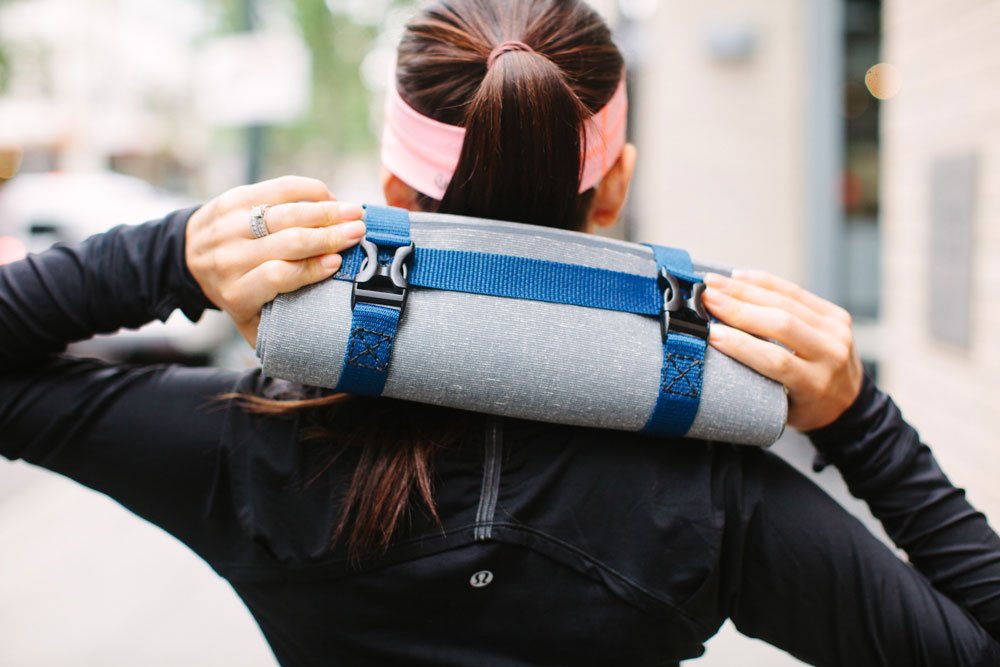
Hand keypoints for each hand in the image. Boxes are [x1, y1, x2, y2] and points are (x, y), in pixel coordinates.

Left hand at [185, 176, 365, 344]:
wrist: (189, 255)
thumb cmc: (235, 292)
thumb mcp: (249, 319)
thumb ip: (277, 332)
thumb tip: (321, 340)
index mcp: (236, 292)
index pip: (277, 275)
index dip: (309, 269)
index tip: (337, 264)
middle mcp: (230, 256)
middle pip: (286, 241)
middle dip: (327, 236)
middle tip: (358, 233)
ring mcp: (231, 224)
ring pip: (284, 213)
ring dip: (324, 211)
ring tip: (354, 213)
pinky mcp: (235, 198)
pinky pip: (276, 188)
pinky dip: (307, 191)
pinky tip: (330, 197)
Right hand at [702, 270, 863, 430]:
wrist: (848, 401)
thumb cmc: (805, 406)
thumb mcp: (783, 406)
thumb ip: (756, 378)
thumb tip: (716, 343)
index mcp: (816, 384)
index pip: (775, 360)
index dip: (741, 344)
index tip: (710, 332)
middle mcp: (831, 355)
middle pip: (781, 324)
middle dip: (738, 308)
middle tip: (706, 297)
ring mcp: (836, 331)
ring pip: (786, 302)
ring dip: (745, 290)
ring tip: (714, 283)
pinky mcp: (836, 314)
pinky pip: (796, 291)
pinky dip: (764, 282)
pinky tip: (739, 276)